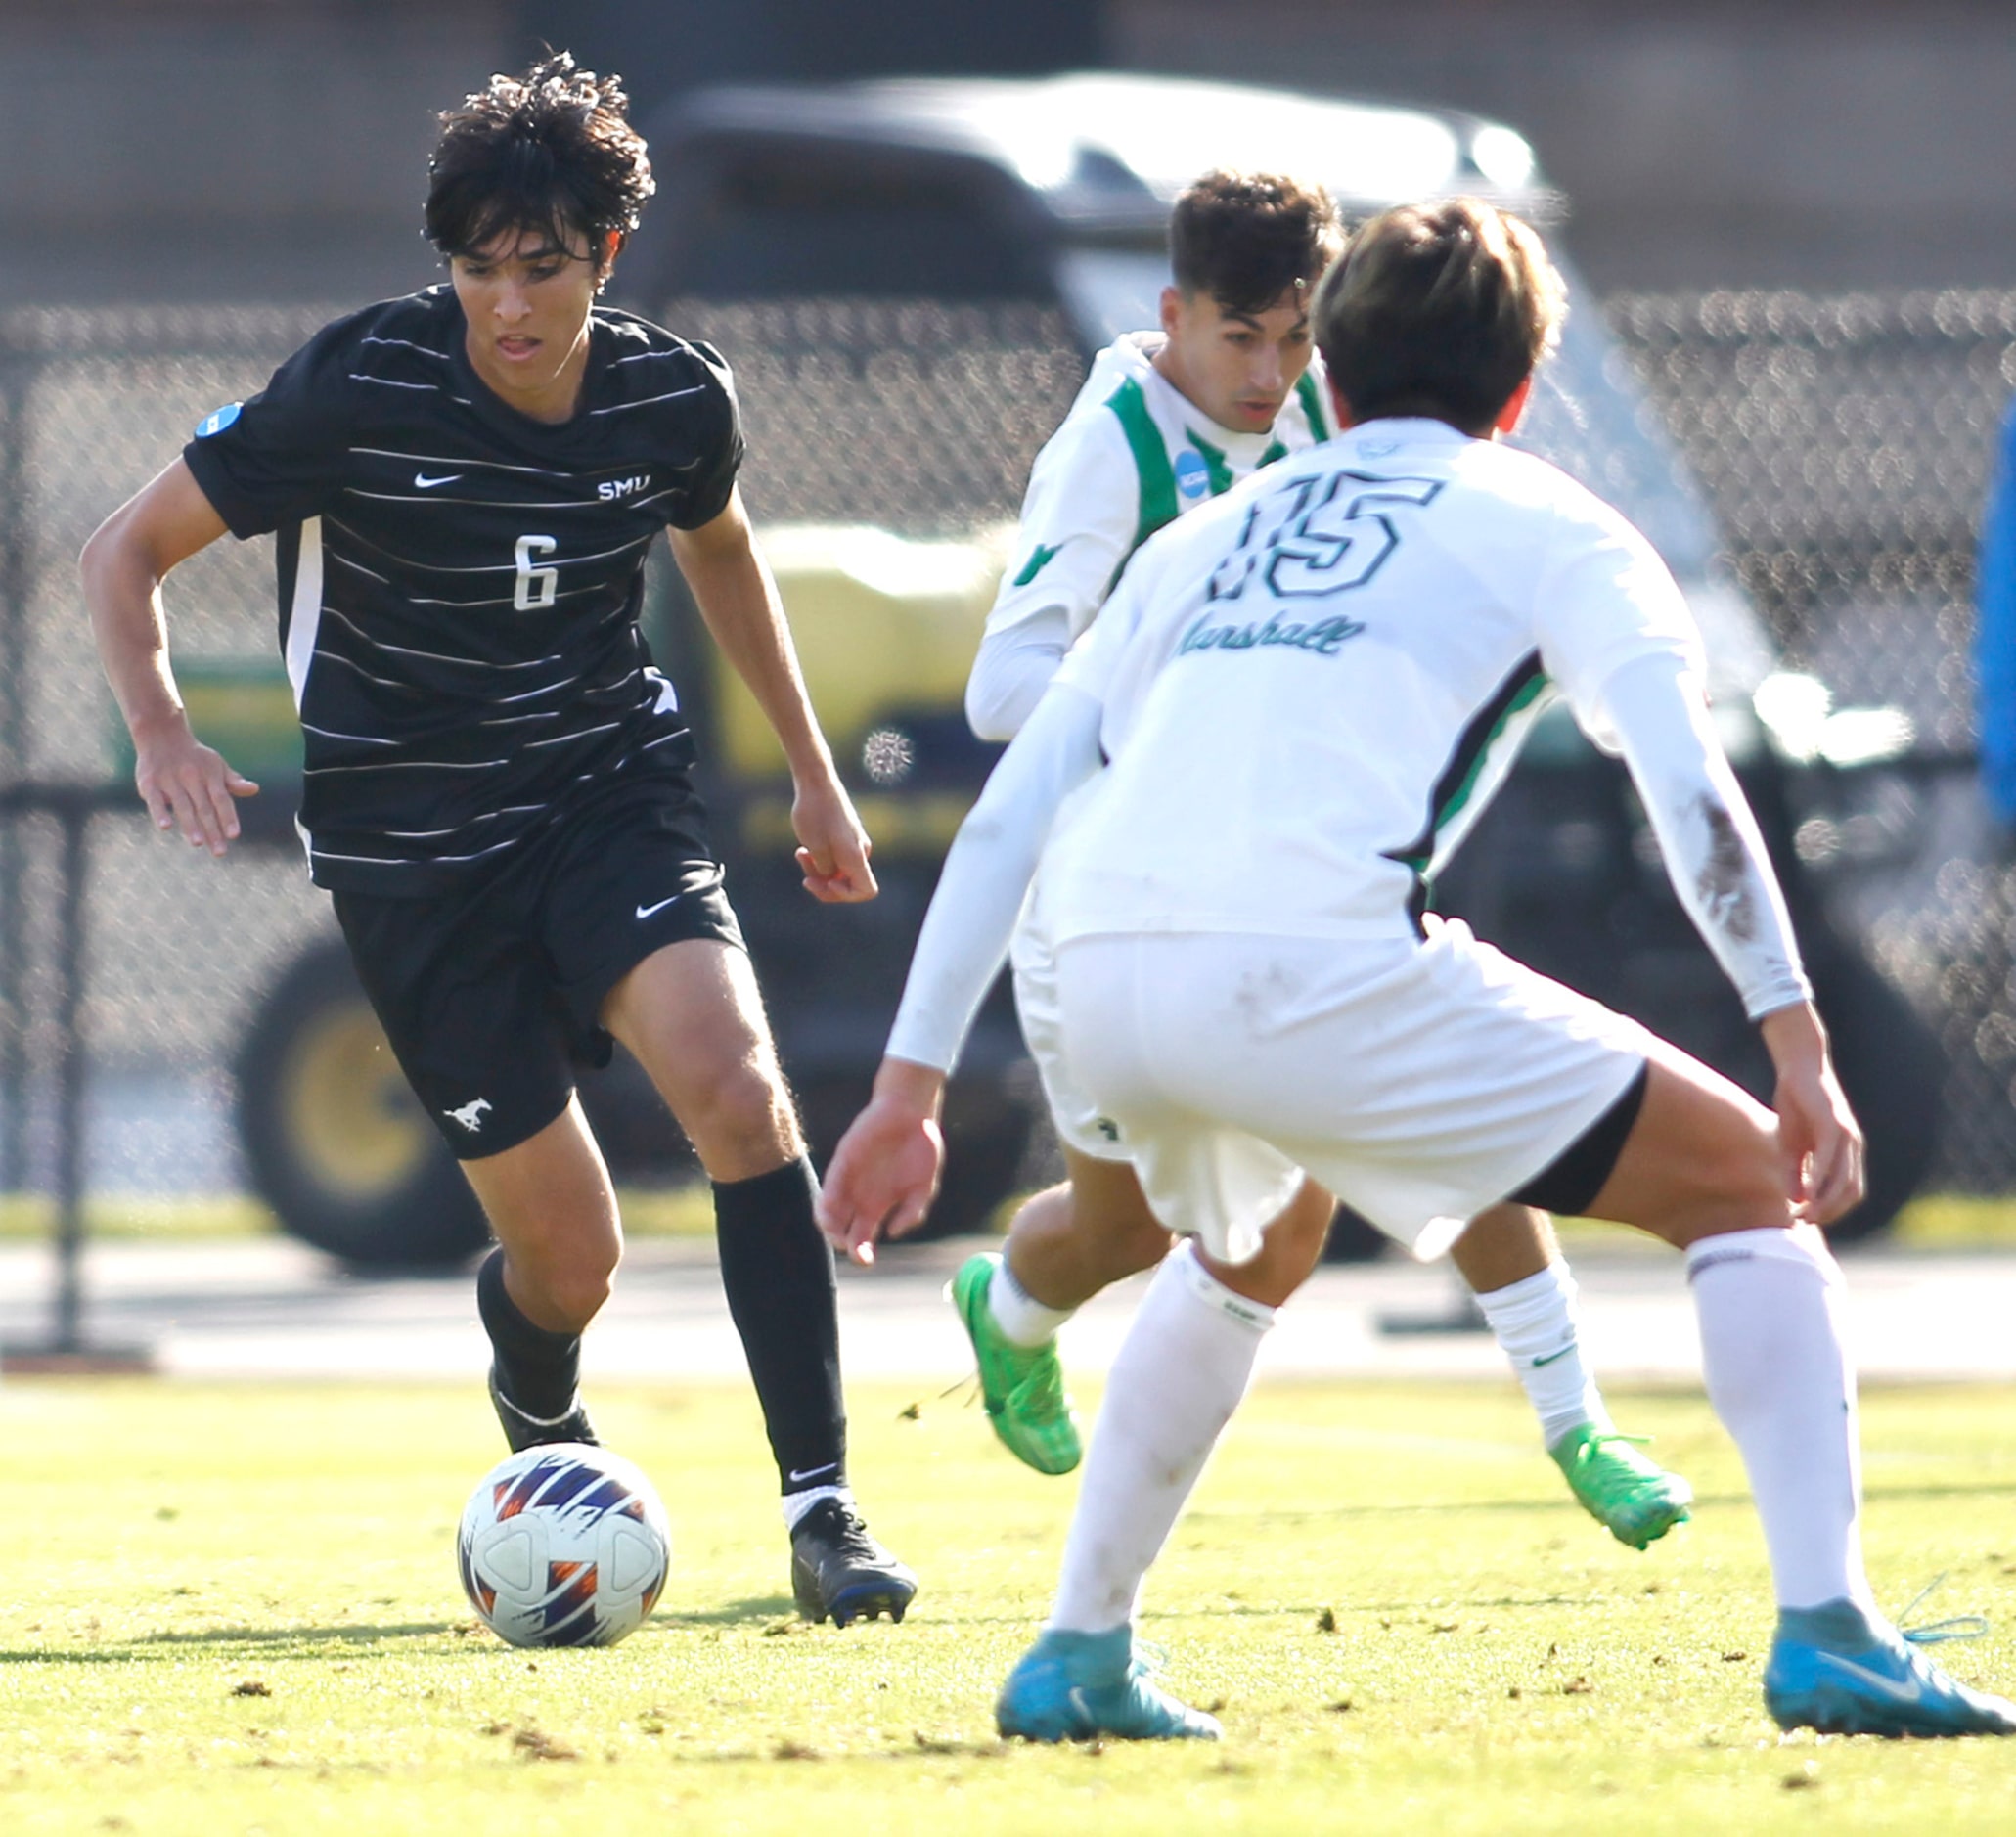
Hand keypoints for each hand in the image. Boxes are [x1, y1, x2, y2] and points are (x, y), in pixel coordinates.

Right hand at [133, 717, 257, 857]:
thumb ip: (233, 782)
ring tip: (197, 843)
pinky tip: (166, 827)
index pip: (221, 799)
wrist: (161, 734)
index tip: (234, 835)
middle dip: (212, 830)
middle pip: (204, 807)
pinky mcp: (149, 782)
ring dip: (189, 824)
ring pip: (182, 805)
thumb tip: (254, 789)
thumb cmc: (195, 757)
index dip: (228, 817)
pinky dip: (160, 812)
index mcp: (210, 774)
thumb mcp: (216, 765)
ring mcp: (170, 779)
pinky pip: (154, 799)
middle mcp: (191, 777)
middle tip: (219, 852)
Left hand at [792, 769, 876, 902]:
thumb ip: (825, 869)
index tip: (827, 884)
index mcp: (856, 855)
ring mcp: (854, 843)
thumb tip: (831, 876)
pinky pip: (837, 858)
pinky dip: (821, 859)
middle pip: (850, 884)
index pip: (866, 891)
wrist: (816, 782)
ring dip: (819, 871)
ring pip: (840, 871)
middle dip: (825, 885)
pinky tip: (804, 848)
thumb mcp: (814, 847)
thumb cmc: (814, 812)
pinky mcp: (846, 836)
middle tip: (805, 879)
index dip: (846, 896)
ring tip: (800, 855)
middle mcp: (860, 851)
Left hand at [814, 1058, 946, 1265]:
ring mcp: (849, 1180)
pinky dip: (828, 1199)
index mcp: (878, 1206)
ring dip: (828, 1226)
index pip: (861, 1236)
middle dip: (843, 1244)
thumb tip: (893, 1233)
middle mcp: (860, 1197)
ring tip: (836, 1236)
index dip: (860, 1252)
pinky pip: (830, 1183)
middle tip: (852, 1250)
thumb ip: (912, 1212)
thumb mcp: (924, 1188)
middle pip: (842, 1228)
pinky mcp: (843, 1161)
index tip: (867, 1259)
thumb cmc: (920, 1150)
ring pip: (829, 1209)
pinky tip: (830, 1210)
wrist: (913, 1114)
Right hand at [1759, 1002, 1864, 1224]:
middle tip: (1803, 1221)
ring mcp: (1847, 1137)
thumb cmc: (1796, 1104)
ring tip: (1804, 1213)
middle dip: (1828, 1211)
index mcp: (1846, 1153)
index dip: (1830, 1210)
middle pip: (1850, 1192)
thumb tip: (1796, 1200)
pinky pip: (1829, 1159)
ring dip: (1824, 1201)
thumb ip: (1795, 1172)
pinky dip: (1819, 1178)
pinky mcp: (1834, 1125)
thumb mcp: (1792, 1144)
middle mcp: (1852, 1148)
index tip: (1805, 1219)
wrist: (1799, 1068)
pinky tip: (1807, 1192)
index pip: (1847, 1192)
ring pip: (1843, 1180)